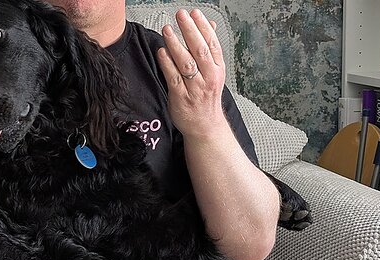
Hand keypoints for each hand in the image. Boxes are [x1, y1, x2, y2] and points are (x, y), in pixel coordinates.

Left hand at [156, 9, 227, 140]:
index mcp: (217, 69)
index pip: (212, 43)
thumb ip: (209, 49)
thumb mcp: (213, 72)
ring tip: (167, 29)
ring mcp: (195, 88)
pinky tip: (162, 52)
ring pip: (186, 62)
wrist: (205, 126)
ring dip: (175, 44)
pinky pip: (173, 78)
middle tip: (180, 15)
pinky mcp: (181, 97)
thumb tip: (209, 25)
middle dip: (189, 30)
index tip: (194, 13)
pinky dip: (167, 63)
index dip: (203, 26)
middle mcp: (208, 77)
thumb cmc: (206, 98)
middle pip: (199, 49)